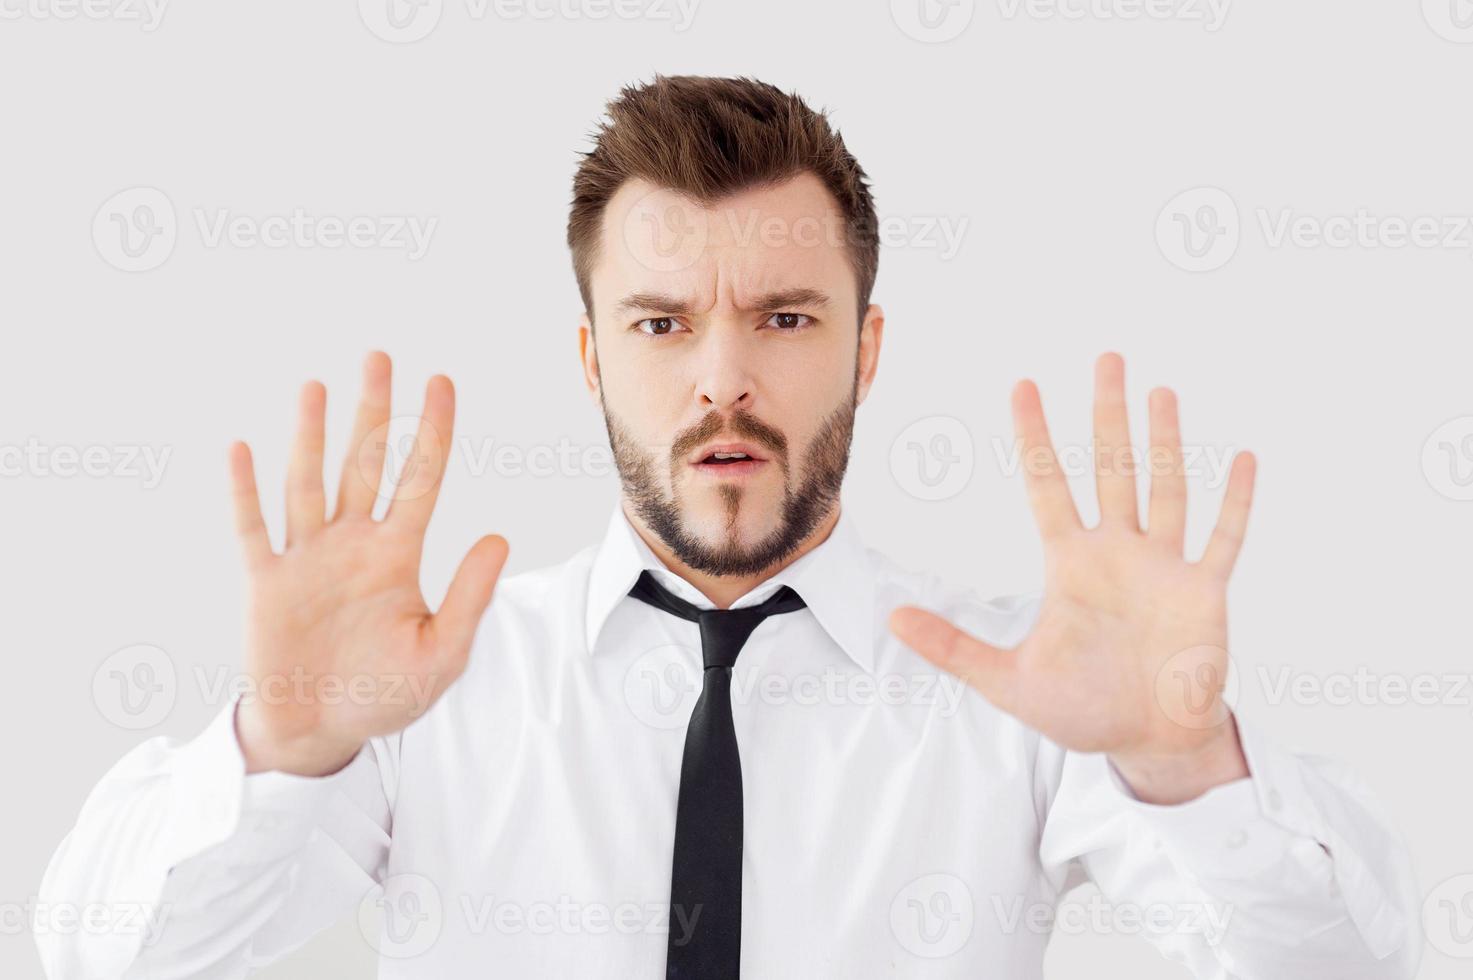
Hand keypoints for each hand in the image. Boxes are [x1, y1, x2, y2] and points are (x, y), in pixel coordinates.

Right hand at [229, 352, 508, 775]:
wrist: (321, 731)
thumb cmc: (385, 695)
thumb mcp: (442, 654)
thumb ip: (469, 597)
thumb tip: (499, 537)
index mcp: (397, 555)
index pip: (419, 479)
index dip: (432, 431)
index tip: (441, 381)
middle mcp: (352, 545)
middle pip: (363, 464)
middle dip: (372, 413)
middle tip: (379, 357)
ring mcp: (307, 559)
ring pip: (309, 483)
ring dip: (311, 437)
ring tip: (316, 387)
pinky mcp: (267, 583)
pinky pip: (254, 529)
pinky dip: (246, 492)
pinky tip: (243, 449)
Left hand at [889, 353, 1254, 803]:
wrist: (1147, 742)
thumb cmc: (1083, 709)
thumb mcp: (1008, 680)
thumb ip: (953, 648)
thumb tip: (892, 619)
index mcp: (1071, 563)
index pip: (1048, 484)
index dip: (1036, 437)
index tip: (1023, 386)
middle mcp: (1118, 552)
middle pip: (1112, 468)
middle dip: (1108, 415)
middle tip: (1106, 358)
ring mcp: (1164, 567)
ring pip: (1166, 489)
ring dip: (1166, 442)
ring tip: (1161, 392)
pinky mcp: (1204, 593)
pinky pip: (1222, 540)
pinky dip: (1234, 503)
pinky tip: (1244, 459)